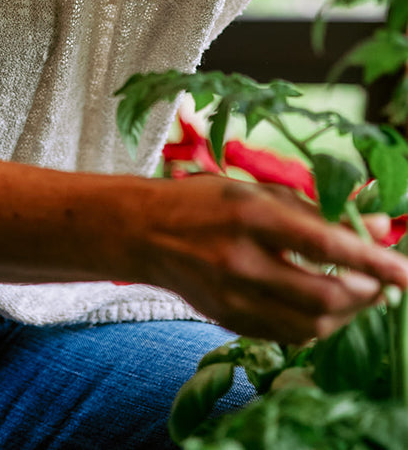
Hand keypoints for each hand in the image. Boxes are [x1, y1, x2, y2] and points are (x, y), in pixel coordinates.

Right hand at [129, 174, 407, 343]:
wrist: (145, 231)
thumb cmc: (207, 202)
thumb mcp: (261, 191)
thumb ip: (320, 208)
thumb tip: (380, 223)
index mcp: (250, 214)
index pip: (323, 242)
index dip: (372, 260)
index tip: (405, 271)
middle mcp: (241, 259)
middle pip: (323, 295)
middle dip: (366, 294)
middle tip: (384, 284)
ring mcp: (234, 297)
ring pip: (312, 325)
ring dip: (347, 313)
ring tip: (358, 294)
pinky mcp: (231, 322)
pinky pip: (290, 336)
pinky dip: (318, 325)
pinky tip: (324, 306)